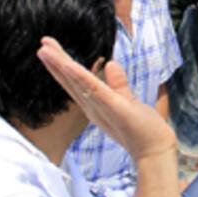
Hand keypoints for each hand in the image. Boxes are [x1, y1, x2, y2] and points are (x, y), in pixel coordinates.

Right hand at [37, 37, 175, 163]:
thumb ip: (118, 83)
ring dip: (60, 65)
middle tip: (42, 44)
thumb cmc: (142, 130)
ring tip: (44, 50)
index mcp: (95, 105)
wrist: (155, 151)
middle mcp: (92, 107)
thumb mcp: (127, 100)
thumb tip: (111, 63)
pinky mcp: (113, 106)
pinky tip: (68, 65)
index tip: (50, 49)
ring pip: (77, 83)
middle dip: (55, 62)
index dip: (61, 66)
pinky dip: (80, 77)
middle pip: (70, 81)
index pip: (75, 82)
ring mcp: (101, 107)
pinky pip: (94, 90)